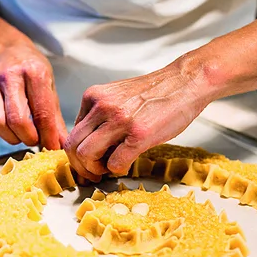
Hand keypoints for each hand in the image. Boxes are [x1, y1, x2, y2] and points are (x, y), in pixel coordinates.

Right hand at [0, 42, 66, 149]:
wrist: (10, 51)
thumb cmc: (33, 72)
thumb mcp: (50, 88)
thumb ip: (55, 117)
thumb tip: (62, 144)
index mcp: (35, 74)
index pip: (42, 113)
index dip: (48, 136)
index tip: (52, 147)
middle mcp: (11, 77)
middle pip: (17, 119)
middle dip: (28, 137)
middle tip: (35, 140)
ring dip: (10, 136)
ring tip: (19, 136)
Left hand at [63, 60, 211, 180]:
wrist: (184, 83)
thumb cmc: (155, 94)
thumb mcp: (117, 98)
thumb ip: (99, 117)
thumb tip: (88, 146)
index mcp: (93, 97)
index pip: (72, 133)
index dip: (77, 154)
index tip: (86, 163)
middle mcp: (102, 106)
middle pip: (73, 146)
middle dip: (80, 166)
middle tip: (93, 173)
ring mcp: (119, 120)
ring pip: (86, 155)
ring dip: (95, 170)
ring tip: (107, 169)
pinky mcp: (138, 135)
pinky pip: (114, 163)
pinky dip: (117, 170)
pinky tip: (127, 164)